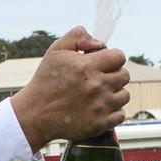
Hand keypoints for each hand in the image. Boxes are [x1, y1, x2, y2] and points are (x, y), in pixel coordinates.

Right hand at [11, 26, 129, 150]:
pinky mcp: (100, 123)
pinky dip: (114, 111)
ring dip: (115, 93)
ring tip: (100, 94)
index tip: (104, 63)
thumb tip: (99, 43)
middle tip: (101, 79)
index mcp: (87, 66)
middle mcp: (97, 86)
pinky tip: (101, 108)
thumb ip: (77, 36)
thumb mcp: (56, 51)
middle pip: (125, 76)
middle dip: (115, 74)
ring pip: (125, 95)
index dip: (113, 58)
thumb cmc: (46, 80)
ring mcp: (100, 106)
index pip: (119, 57)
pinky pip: (121, 115)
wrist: (36, 113)